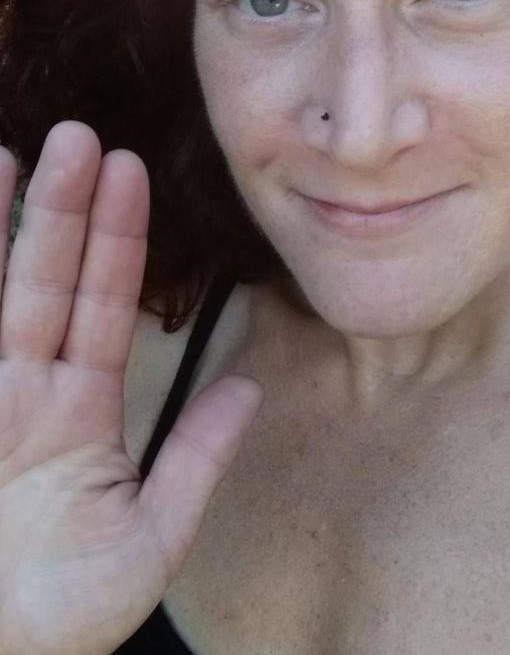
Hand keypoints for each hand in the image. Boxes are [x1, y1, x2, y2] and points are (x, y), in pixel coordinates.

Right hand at [0, 122, 263, 654]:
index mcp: (80, 411)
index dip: (118, 239)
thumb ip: (197, 460)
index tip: (129, 175)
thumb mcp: (149, 539)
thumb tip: (251, 388)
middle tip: (81, 136)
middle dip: (64, 209)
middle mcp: (28, 389)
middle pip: (48, 279)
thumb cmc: (66, 615)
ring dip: (5, 224)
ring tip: (13, 152)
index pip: (105, 304)